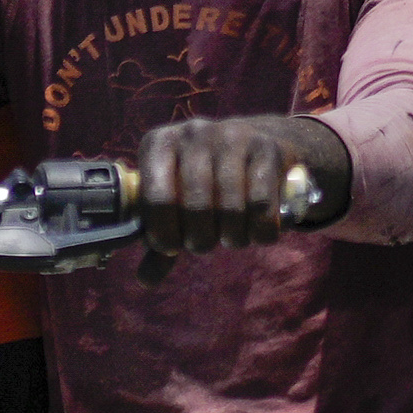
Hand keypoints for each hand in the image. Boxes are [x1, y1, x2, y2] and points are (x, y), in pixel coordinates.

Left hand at [135, 116, 347, 254]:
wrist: (255, 143)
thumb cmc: (205, 181)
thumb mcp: (177, 202)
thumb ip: (161, 240)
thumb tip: (145, 280)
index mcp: (160, 144)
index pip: (156, 199)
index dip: (164, 234)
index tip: (173, 246)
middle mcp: (194, 132)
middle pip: (196, 207)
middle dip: (201, 239)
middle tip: (206, 243)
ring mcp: (232, 136)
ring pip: (231, 208)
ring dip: (233, 237)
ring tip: (233, 238)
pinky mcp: (267, 147)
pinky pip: (262, 204)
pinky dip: (261, 230)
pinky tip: (258, 232)